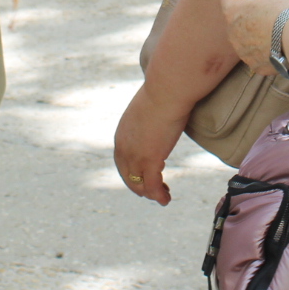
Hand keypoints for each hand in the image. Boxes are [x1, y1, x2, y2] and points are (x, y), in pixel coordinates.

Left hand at [114, 83, 189, 205]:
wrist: (167, 89)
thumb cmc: (164, 93)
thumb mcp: (149, 108)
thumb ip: (150, 116)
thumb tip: (160, 112)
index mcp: (122, 135)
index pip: (122, 162)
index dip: (133, 173)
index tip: (145, 176)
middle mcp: (123, 148)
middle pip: (128, 176)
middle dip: (140, 186)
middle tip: (153, 191)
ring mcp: (135, 155)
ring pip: (139, 184)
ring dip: (151, 193)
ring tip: (163, 197)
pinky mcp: (150, 160)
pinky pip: (152, 185)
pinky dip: (158, 195)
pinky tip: (165, 200)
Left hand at [218, 0, 288, 76]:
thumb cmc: (281, 11)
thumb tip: (251, 3)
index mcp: (233, 13)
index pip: (225, 1)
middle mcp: (232, 34)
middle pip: (233, 24)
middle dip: (243, 20)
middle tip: (261, 19)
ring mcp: (242, 52)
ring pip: (243, 43)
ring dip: (251, 38)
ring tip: (269, 37)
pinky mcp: (254, 66)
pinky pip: (255, 57)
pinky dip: (262, 53)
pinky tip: (275, 50)